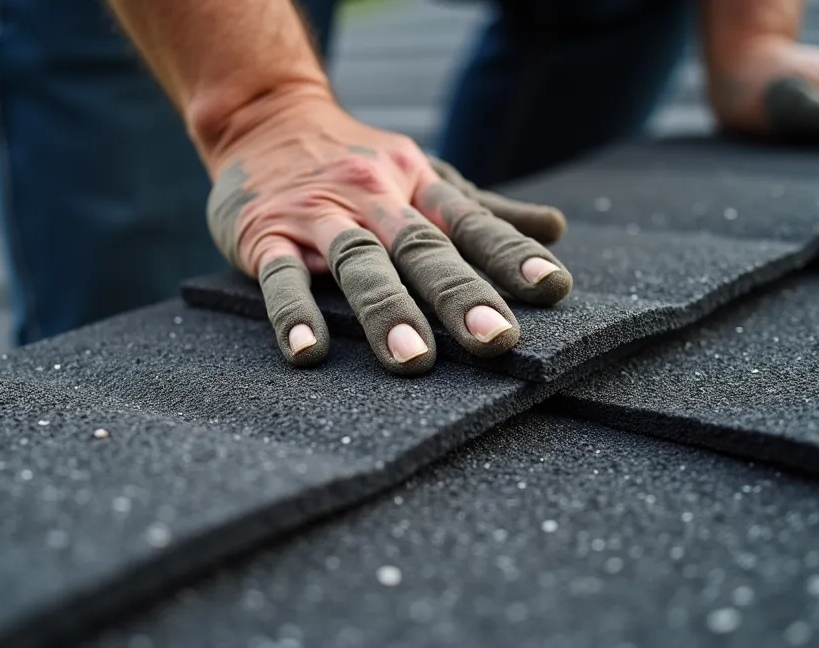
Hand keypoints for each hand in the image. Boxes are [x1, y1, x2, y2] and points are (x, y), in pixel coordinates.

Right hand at [205, 88, 571, 374]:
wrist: (263, 117)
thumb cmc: (358, 161)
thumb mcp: (423, 174)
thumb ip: (483, 211)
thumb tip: (555, 230)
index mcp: (419, 185)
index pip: (472, 222)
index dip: (512, 254)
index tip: (552, 288)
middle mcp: (374, 197)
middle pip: (422, 247)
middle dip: (459, 294)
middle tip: (496, 339)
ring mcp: (318, 216)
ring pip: (357, 261)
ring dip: (385, 309)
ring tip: (413, 360)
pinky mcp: (265, 236)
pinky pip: (281, 276)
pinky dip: (294, 314)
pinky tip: (309, 352)